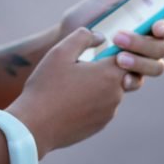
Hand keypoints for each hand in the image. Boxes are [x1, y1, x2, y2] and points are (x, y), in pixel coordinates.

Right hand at [9, 27, 127, 158]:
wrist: (35, 126)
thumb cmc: (47, 86)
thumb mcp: (60, 52)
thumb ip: (83, 37)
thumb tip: (100, 37)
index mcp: (109, 75)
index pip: (128, 57)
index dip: (118, 49)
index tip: (102, 47)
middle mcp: (115, 95)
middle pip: (122, 75)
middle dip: (109, 67)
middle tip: (86, 63)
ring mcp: (108, 113)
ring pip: (111, 91)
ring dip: (99, 84)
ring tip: (73, 82)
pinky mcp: (99, 126)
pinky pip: (102, 107)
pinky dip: (92, 100)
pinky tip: (70, 99)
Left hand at [59, 0, 163, 91]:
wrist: (63, 42)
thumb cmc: (86, 16)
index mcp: (144, 22)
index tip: (156, 25)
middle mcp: (145, 43)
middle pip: (162, 47)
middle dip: (143, 43)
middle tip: (119, 37)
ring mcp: (137, 62)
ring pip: (155, 66)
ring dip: (139, 62)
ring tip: (117, 57)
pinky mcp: (126, 79)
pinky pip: (138, 82)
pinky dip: (131, 80)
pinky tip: (120, 78)